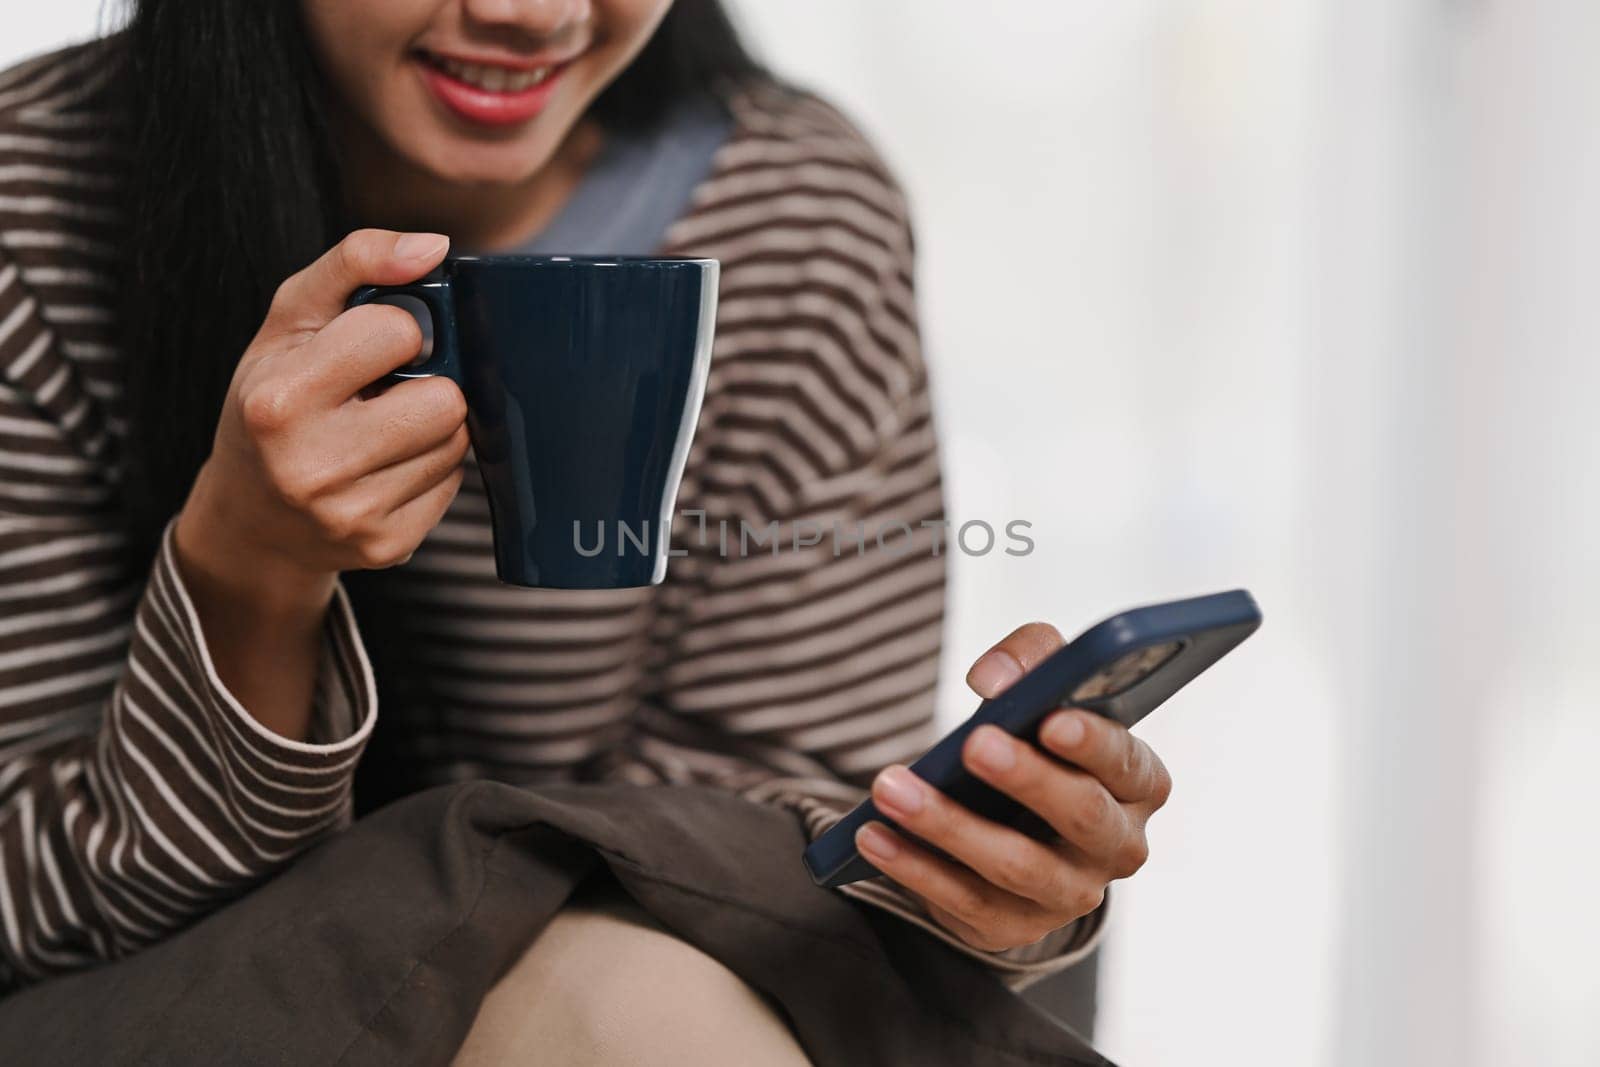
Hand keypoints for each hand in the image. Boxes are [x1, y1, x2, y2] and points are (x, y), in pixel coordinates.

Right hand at [176, 228, 468, 609]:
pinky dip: (429, 469)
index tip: (366, 346)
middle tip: (382, 393)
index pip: (399, 334)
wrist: (250, 518)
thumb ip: (355, 263)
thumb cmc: (271, 401)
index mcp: (279, 401)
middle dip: (424, 385)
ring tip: (380, 429)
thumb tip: (435, 247)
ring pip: (456, 443)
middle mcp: (313, 467)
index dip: (395, 331)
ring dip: (431, 427)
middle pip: (445, 399)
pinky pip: (455, 486)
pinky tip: (386, 467)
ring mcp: (353, 515)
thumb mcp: (289, 321)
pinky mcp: (388, 546)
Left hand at [854, 623, 1171, 953]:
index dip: (1093, 743)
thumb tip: (993, 678)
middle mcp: (1117, 846)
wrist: (1015, 824)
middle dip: (1025, 778)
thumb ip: (1032, 660)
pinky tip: (872, 834)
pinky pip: (963, 900)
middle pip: (1081, 815)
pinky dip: (912, 866)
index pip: (1127, 763)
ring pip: (1015, 866)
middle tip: (972, 743)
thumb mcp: (1047, 690)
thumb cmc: (1039, 743)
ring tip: (890, 788)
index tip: (1051, 719)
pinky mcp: (1012, 924)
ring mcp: (1068, 893)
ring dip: (948, 825)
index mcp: (1139, 783)